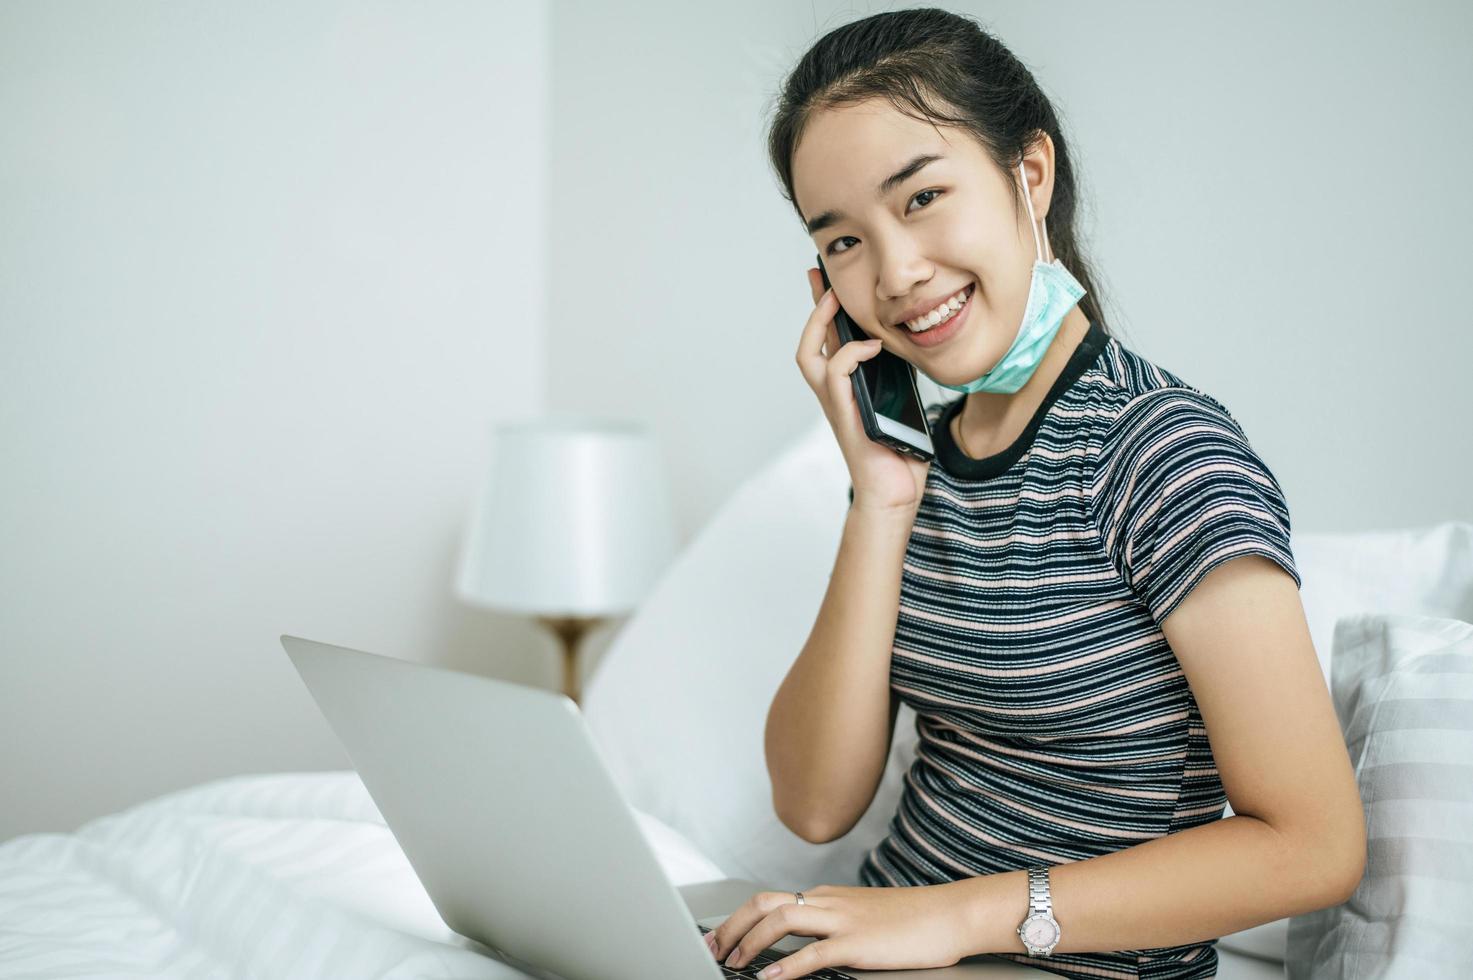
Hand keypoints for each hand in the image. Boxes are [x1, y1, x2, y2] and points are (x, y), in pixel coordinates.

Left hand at [706, 883, 971, 978]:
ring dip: (749, 942)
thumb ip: (833, 925)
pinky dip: (785, 968)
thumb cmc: (914, 920)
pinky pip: (812, 953)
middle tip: (711, 949)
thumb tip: (805, 947)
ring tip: (732, 963)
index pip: (769, 901)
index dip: (738, 920)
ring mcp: (841, 919)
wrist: (952, 914)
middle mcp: (827, 901)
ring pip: (779, 920)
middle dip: (731, 927)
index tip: (719, 939)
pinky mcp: (857, 942)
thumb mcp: (864, 917)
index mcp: (826, 896)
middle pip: (763, 904)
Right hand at [796, 268, 929, 515]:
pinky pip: (837, 375)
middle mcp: (835, 394)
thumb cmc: (900, 458)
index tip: (831, 281)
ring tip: (835, 300)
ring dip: (821, 323)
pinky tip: (873, 346)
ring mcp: (836, 405)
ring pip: (810, 356)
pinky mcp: (846, 416)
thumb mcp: (905, 406)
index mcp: (849, 390)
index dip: (827, 312)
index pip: (831, 343)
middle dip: (814, 306)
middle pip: (810, 342)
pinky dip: (852, 355)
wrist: (895, 495)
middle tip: (820, 276)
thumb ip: (902, 381)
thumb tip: (917, 351)